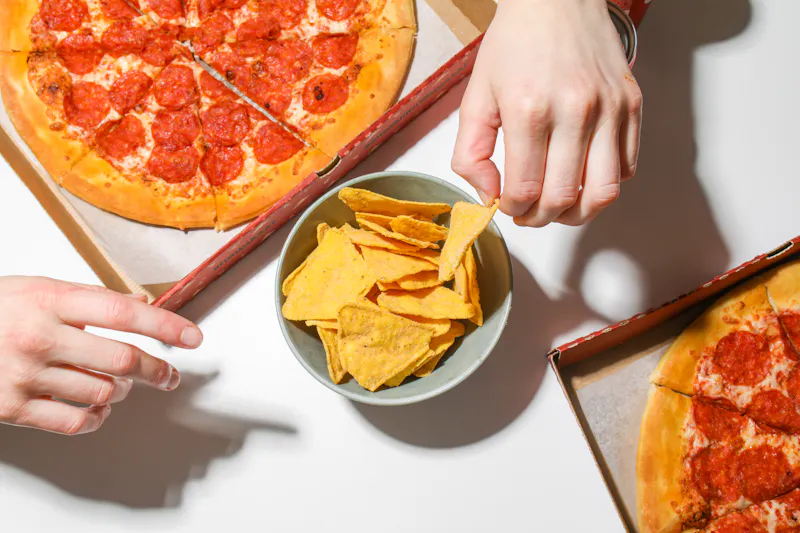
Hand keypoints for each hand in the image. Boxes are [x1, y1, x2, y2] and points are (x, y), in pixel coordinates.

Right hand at [0, 276, 202, 434]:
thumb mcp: (37, 288)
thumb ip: (89, 298)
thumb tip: (140, 304)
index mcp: (48, 300)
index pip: (122, 313)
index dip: (164, 326)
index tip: (193, 337)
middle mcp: (38, 337)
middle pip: (121, 360)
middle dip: (156, 370)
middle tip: (169, 374)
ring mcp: (23, 375)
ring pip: (102, 393)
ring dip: (121, 391)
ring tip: (117, 383)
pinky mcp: (11, 407)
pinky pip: (74, 421)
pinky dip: (96, 417)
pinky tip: (97, 406)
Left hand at [452, 0, 642, 226]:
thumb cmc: (515, 44)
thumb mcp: (475, 97)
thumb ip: (470, 153)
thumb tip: (488, 194)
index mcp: (529, 110)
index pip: (525, 189)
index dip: (513, 209)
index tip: (507, 205)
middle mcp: (575, 111)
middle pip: (563, 198)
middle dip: (540, 217)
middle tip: (528, 212)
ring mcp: (609, 109)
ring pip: (603, 193)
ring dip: (578, 213)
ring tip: (559, 207)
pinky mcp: (631, 105)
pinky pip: (626, 167)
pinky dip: (604, 185)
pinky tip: (582, 176)